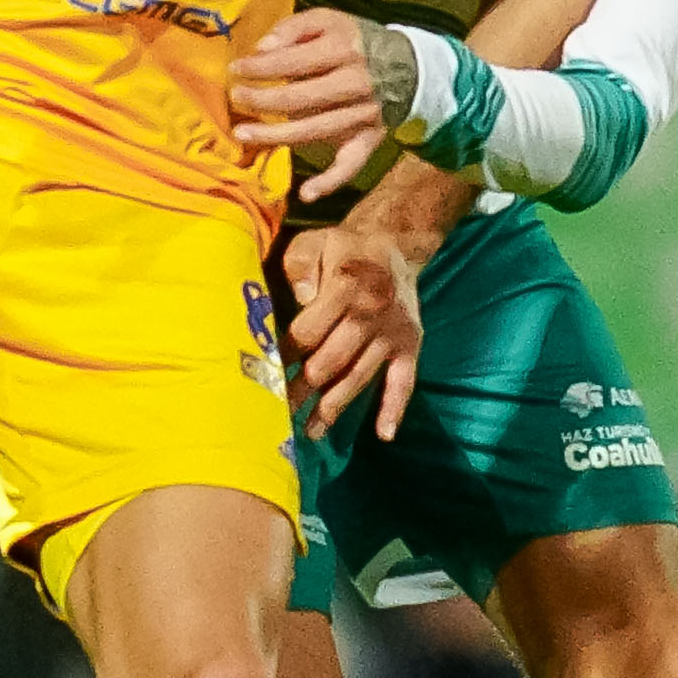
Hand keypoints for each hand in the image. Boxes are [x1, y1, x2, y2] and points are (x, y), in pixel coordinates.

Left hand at [231, 7, 414, 200]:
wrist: (409, 66)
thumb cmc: (355, 42)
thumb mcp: (328, 20)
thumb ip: (294, 28)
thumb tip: (262, 48)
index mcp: (344, 50)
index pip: (292, 62)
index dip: (259, 68)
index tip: (236, 69)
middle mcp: (355, 83)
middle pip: (298, 99)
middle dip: (261, 101)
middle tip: (236, 98)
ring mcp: (363, 115)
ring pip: (313, 131)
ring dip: (274, 137)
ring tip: (242, 134)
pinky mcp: (369, 139)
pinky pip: (351, 165)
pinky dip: (330, 182)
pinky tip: (306, 194)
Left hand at [280, 223, 425, 442]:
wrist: (394, 245)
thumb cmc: (341, 249)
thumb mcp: (313, 242)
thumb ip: (301, 266)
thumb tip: (304, 299)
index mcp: (345, 287)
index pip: (309, 332)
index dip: (286, 356)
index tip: (267, 373)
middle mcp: (372, 313)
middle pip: (331, 360)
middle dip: (303, 389)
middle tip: (279, 413)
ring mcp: (393, 333)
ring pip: (360, 377)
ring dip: (334, 407)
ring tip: (311, 432)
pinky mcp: (410, 345)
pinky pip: (404, 381)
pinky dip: (395, 408)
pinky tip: (383, 434)